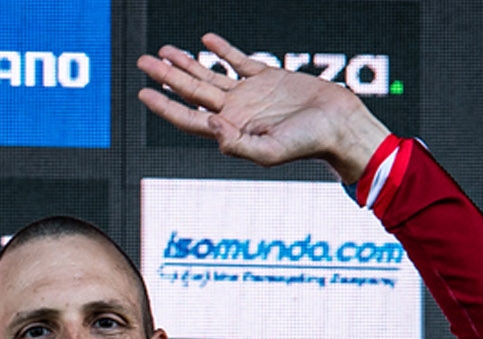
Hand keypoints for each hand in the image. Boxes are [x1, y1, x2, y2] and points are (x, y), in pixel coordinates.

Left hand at [137, 33, 390, 182]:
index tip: (143, 92)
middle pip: (192, 92)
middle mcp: (235, 112)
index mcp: (231, 130)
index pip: (188, 118)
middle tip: (143, 62)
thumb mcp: (269, 152)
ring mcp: (250, 94)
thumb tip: (208, 124)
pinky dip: (222, 51)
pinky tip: (206, 41)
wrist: (339, 126)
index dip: (164, 106)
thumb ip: (236, 143)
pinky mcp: (268, 77)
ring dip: (186, 63)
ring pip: (209, 75)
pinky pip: (238, 61)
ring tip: (164, 51)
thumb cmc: (307, 144)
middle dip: (166, 77)